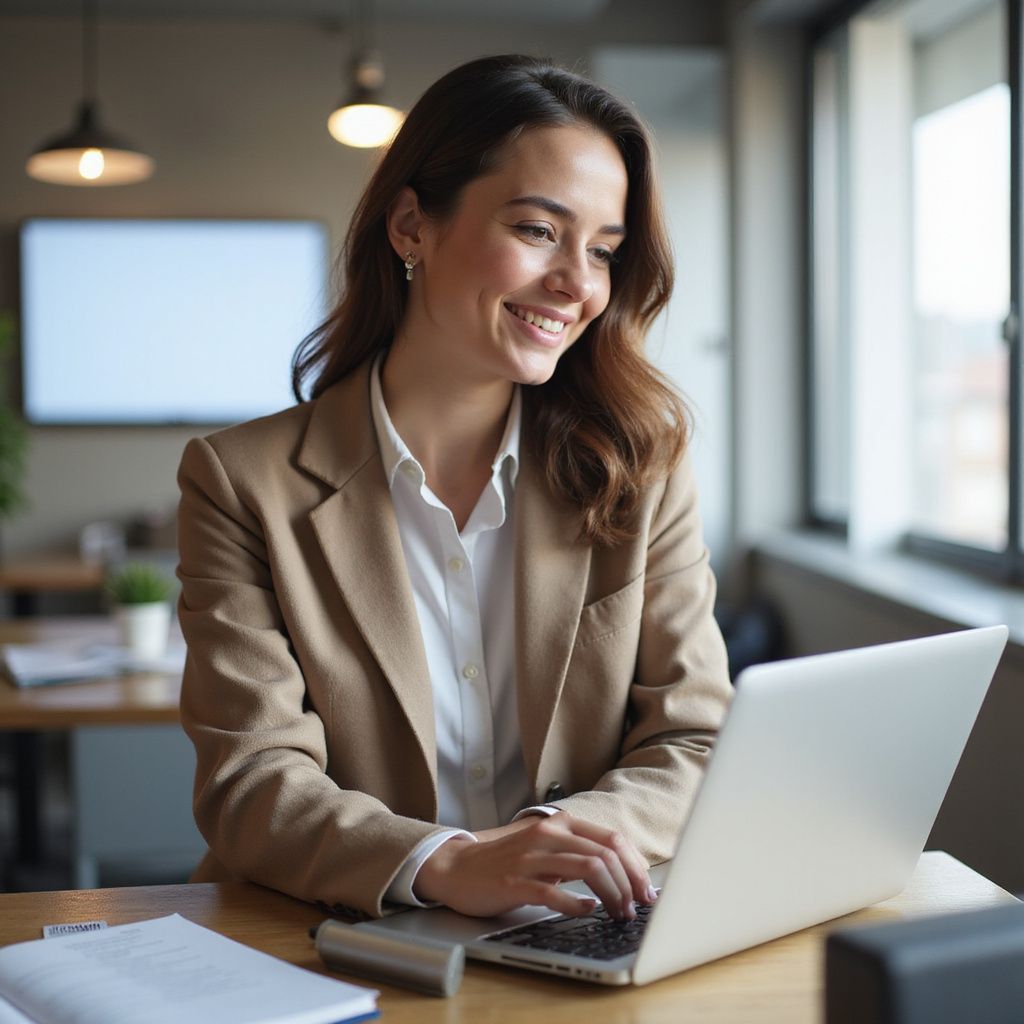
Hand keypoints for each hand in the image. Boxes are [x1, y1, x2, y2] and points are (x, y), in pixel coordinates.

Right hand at [413, 812, 655, 918]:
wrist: (457, 868)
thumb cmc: (507, 862)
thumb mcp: (547, 850)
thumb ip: (578, 855)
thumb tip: (623, 876)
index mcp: (560, 824)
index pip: (613, 839)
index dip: (636, 866)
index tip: (647, 891)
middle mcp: (548, 834)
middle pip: (606, 853)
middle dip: (630, 883)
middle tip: (637, 907)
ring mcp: (531, 856)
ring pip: (588, 868)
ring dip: (612, 895)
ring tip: (618, 913)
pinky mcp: (514, 881)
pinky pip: (554, 891)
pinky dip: (577, 903)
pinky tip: (587, 910)